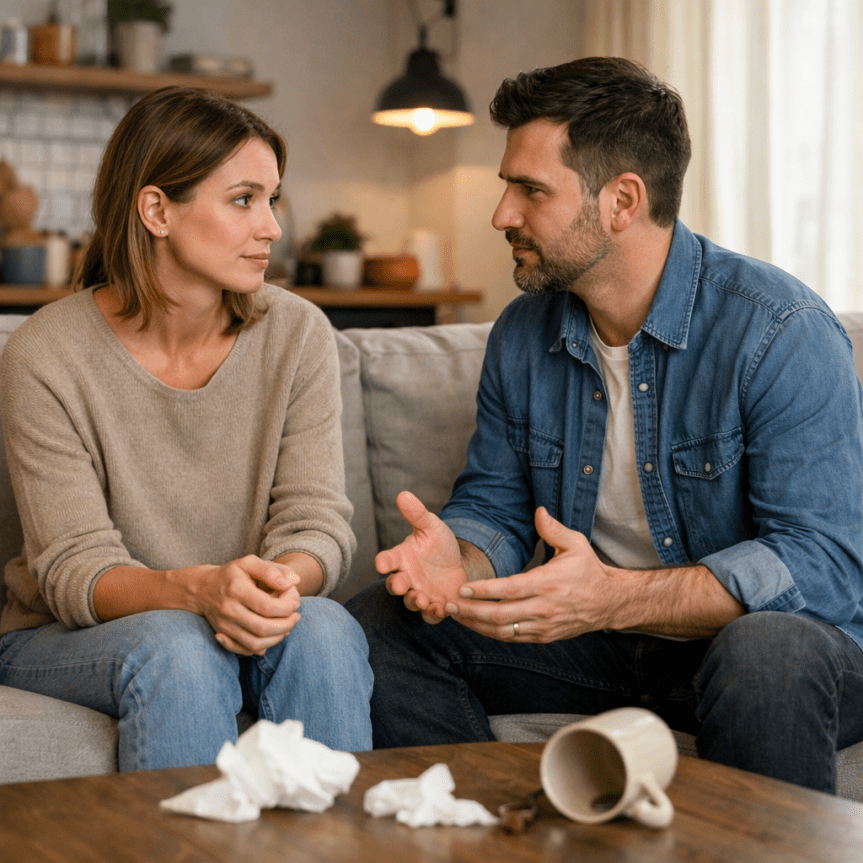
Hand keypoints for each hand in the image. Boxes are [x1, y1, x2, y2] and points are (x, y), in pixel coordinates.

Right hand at [188, 555, 301, 654]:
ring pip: (254, 643)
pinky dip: (261, 648)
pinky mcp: (223, 634)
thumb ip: (271, 570)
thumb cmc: (232, 574)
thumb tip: (292, 582)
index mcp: (237, 589)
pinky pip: (244, 650)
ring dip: (277, 639)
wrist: (202, 588)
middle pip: (262, 628)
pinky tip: (271, 637)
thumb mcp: (249, 563)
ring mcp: (224, 625)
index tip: (295, 604)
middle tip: (296, 617)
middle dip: (286, 625)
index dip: (287, 608)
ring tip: (287, 627)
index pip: (267, 606)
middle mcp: (229, 609)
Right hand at [375, 491, 467, 622]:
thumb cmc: (438, 545)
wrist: (458, 564)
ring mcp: (419, 593)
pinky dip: (433, 614)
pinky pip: (429, 615)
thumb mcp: (431, 527)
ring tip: (422, 599)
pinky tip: (442, 609)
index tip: (381, 563)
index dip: (383, 562)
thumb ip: (417, 514)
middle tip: (400, 584)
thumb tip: (404, 494)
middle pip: (394, 584)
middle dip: (395, 585)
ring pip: (410, 602)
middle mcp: (407, 577)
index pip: (387, 560)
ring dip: (414, 601)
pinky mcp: (434, 606)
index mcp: (403, 557)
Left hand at [443, 507, 614, 642]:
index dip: (483, 591)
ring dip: (477, 625)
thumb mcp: (576, 544)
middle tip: (450, 605)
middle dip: (471, 612)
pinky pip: (513, 638)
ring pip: (503, 631)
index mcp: (547, 583)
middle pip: (500, 615)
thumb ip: (553, 529)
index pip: (508, 590)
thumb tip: (538, 511)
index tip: (463, 588)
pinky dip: (492, 634)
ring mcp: (543, 625)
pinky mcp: (544, 636)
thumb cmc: (588, 570)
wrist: (609, 602)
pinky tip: (476, 625)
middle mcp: (543, 607)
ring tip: (457, 616)